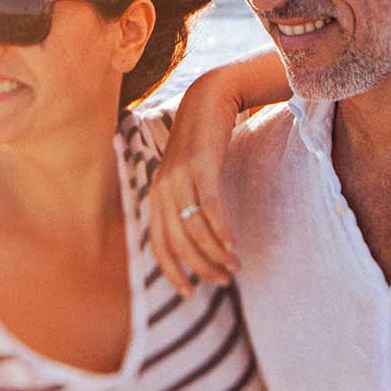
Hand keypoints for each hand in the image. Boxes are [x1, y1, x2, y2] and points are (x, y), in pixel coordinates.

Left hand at [147, 73, 242, 292]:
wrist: (210, 97)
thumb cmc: (203, 140)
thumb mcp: (188, 173)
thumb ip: (187, 201)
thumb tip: (199, 235)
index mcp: (157, 195)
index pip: (158, 244)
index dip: (172, 272)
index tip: (189, 293)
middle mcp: (162, 189)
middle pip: (177, 242)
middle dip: (199, 267)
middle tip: (222, 281)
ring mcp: (179, 177)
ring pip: (193, 229)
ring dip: (214, 254)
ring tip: (234, 267)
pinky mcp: (200, 167)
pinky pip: (209, 208)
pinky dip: (220, 231)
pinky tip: (232, 247)